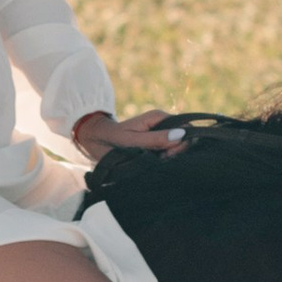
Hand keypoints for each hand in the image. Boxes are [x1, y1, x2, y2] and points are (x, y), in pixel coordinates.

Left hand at [71, 108, 186, 158]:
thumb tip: (181, 135)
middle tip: (160, 160)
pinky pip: (168, 152)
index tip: (168, 155)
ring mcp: (160, 134)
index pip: (185, 127)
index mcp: (158, 117)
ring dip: (170, 157)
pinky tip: (155, 163)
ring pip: (177, 147)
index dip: (182, 142)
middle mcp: (162, 124)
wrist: (96, 141)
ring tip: (155, 162)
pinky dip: (165, 159)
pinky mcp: (156, 144)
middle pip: (184, 138)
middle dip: (176, 151)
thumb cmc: (113, 138)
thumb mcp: (133, 140)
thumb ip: (156, 139)